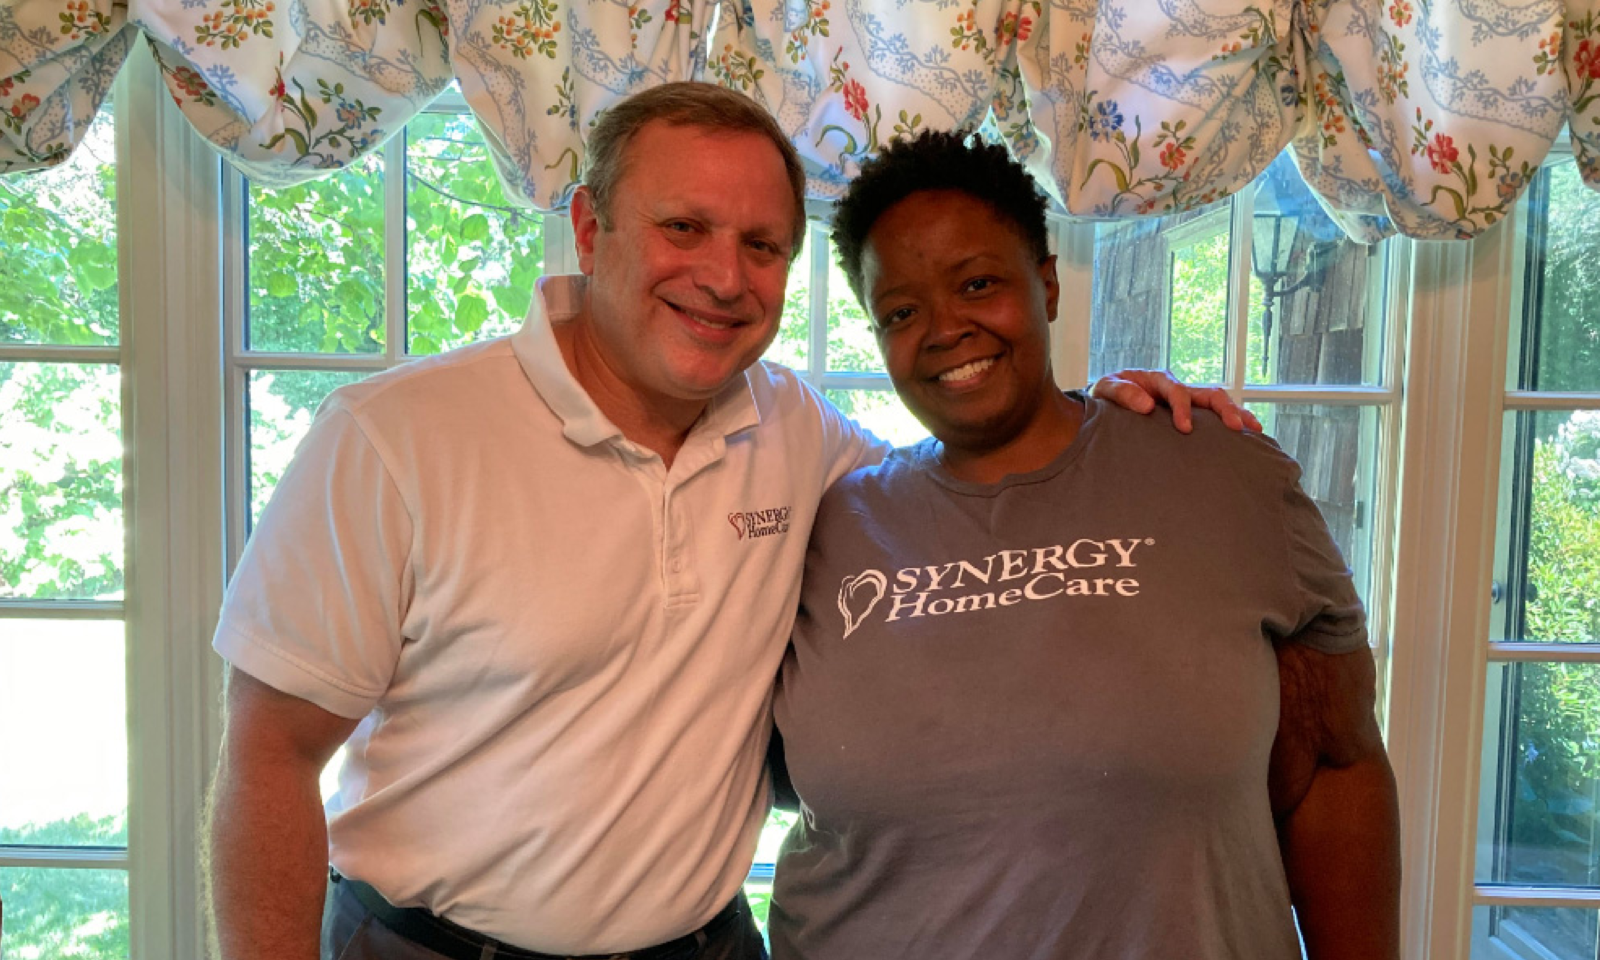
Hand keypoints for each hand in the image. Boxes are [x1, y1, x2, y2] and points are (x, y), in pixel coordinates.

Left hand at [1090, 369, 1261, 434]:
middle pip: (1209, 393)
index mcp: (1158, 380)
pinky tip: (1247, 436)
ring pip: (1218, 402)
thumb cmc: (1107, 394)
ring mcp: (1186, 400)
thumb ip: (1124, 394)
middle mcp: (1177, 388)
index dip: (1183, 408)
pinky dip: (1231, 421)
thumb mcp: (1107, 389)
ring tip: (1254, 430)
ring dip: (1237, 413)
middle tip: (1236, 427)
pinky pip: (1213, 416)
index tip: (1184, 428)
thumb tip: (1148, 406)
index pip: (1178, 392)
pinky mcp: (1189, 413)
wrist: (1108, 398)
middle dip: (1224, 409)